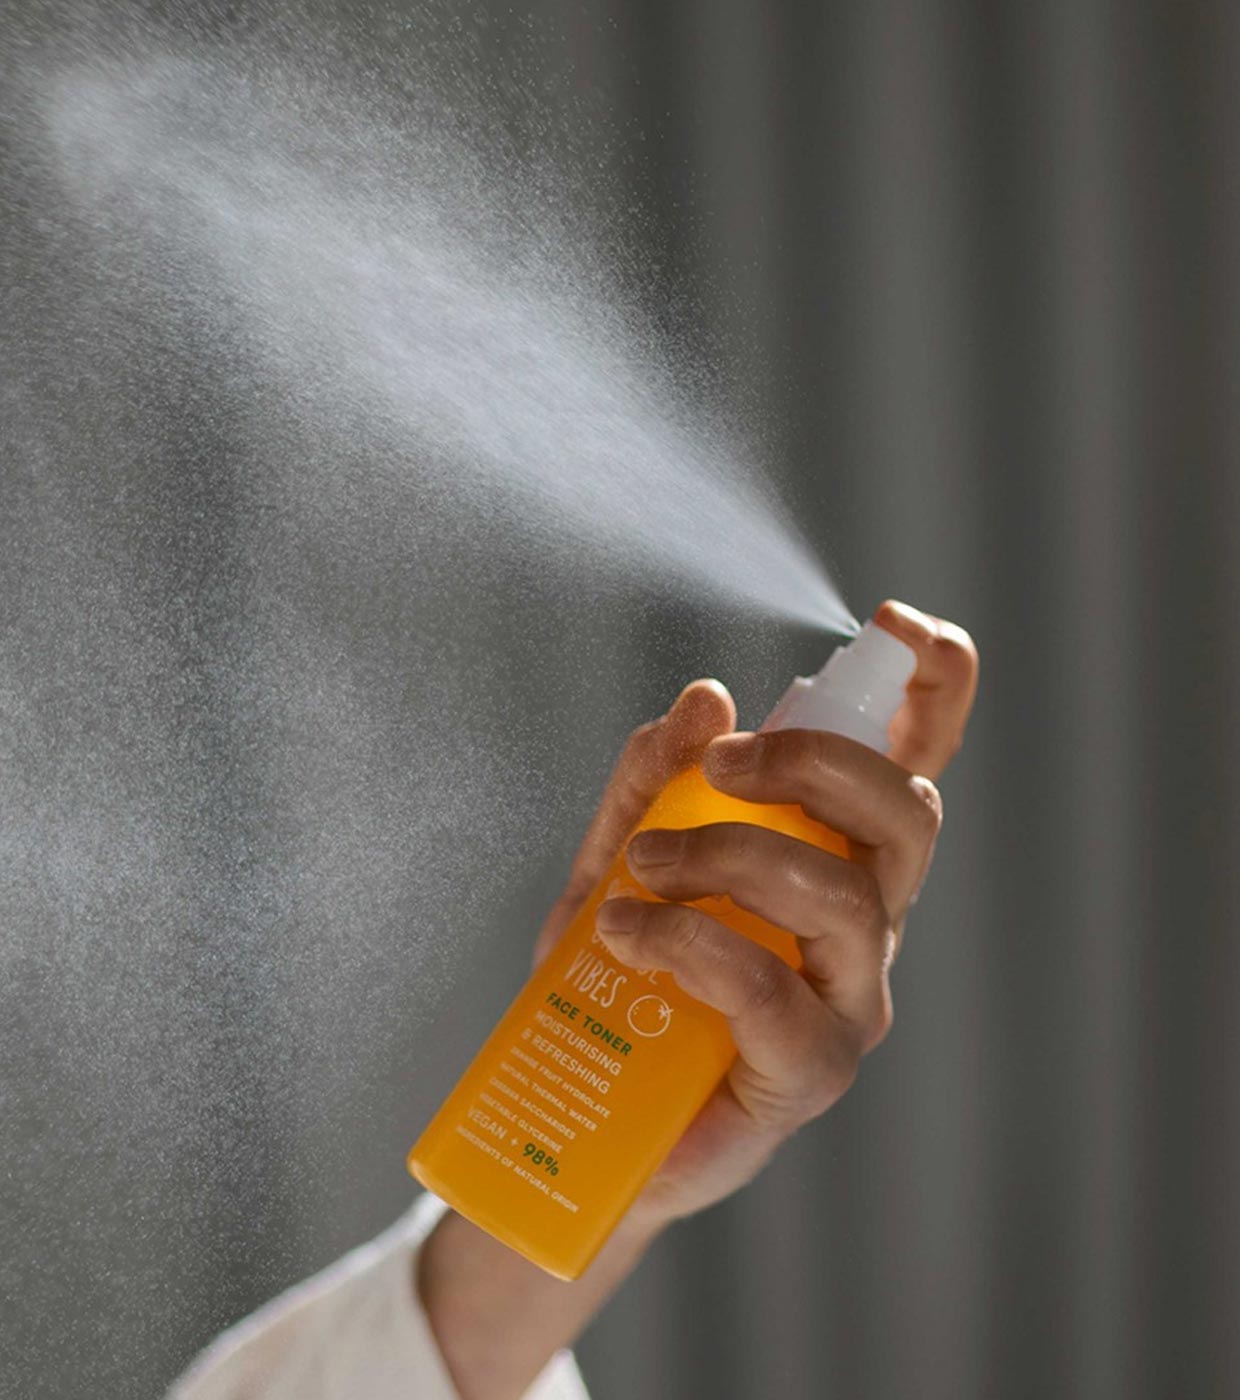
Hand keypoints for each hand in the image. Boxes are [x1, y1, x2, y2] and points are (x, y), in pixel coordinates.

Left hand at [539, 599, 978, 1229]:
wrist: (585, 1112)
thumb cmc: (624, 980)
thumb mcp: (621, 857)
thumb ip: (654, 781)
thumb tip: (706, 697)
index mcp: (836, 856)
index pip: (914, 768)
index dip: (934, 692)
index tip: (902, 627)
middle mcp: (866, 920)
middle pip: (903, 815)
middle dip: (814, 762)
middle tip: (722, 764)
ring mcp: (850, 997)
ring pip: (839, 894)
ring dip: (729, 855)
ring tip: (641, 868)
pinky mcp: (811, 1069)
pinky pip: (773, 989)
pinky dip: (691, 943)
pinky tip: (627, 933)